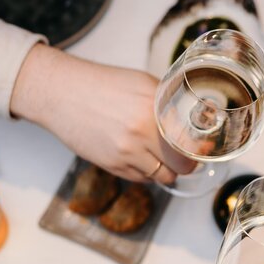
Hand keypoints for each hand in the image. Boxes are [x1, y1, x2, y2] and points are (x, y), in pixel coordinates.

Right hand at [10, 44, 195, 182]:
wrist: (61, 93)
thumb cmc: (101, 85)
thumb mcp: (142, 84)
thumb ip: (166, 102)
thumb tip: (190, 119)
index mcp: (153, 109)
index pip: (190, 143)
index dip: (199, 150)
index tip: (202, 149)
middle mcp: (141, 133)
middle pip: (181, 166)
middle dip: (186, 164)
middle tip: (184, 157)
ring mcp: (126, 152)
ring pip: (161, 176)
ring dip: (165, 170)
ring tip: (161, 157)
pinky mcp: (112, 165)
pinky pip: (140, 179)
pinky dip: (145, 173)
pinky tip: (140, 158)